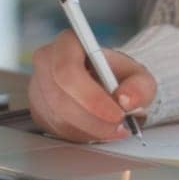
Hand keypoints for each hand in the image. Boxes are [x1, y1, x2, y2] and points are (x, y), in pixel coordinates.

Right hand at [28, 30, 155, 142]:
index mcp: (67, 44)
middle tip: (119, 126)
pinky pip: (56, 130)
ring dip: (91, 129)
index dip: (91, 96)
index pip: (67, 69)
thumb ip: (139, 86)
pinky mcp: (38, 111)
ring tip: (114, 129)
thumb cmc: (115, 75)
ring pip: (59, 118)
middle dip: (94, 119)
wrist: (103, 83)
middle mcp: (47, 63)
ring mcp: (38, 88)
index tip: (117, 113)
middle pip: (61, 98)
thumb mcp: (137, 76)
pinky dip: (82, 135)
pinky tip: (98, 130)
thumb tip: (126, 100)